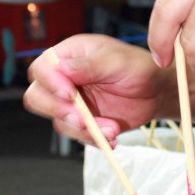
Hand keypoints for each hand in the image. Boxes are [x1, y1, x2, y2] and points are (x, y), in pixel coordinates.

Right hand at [24, 34, 170, 145]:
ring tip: (112, 130)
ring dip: (83, 130)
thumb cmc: (139, 67)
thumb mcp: (118, 62)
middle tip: (84, 120)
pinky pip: (76, 134)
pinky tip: (112, 137)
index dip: (50, 82)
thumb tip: (61, 66)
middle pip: (38, 97)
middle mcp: (65, 78)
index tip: (70, 94)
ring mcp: (71, 101)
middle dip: (59, 111)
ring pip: (58, 120)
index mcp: (70, 54)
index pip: (42, 68)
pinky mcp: (81, 120)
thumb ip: (90, 66)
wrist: (156, 92)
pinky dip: (93, 139)